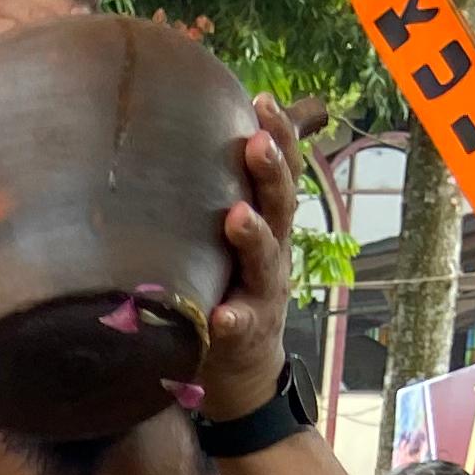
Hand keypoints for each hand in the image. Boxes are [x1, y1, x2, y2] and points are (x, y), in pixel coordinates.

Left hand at [197, 95, 305, 421]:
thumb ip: (221, 196)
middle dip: (271, 173)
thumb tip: (195, 134)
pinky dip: (232, 320)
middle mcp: (271, 254)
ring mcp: (261, 295)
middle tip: (256, 144)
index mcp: (267, 225)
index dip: (279, 137)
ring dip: (253, 237)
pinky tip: (221, 315)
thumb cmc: (227, 289)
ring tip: (238, 217)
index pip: (278, 173)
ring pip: (264, 260)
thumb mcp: (231, 240)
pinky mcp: (242, 337)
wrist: (241, 372)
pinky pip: (238, 327)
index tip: (263, 102)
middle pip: (279, 207)